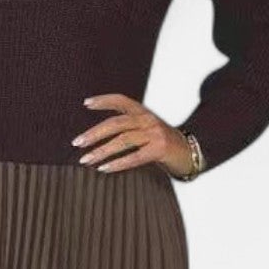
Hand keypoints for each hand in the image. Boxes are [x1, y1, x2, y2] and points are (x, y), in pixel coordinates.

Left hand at [72, 94, 193, 175]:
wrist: (190, 152)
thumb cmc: (163, 143)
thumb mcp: (147, 128)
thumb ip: (128, 127)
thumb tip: (98, 135)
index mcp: (143, 112)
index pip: (121, 100)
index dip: (104, 100)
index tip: (86, 104)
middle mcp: (148, 120)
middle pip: (116, 123)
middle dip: (94, 133)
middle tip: (77, 142)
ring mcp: (155, 134)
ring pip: (123, 140)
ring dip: (101, 151)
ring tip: (86, 160)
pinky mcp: (160, 150)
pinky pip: (134, 157)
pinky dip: (117, 164)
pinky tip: (104, 168)